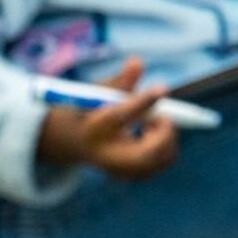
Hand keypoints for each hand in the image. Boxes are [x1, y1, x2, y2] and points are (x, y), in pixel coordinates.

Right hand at [36, 57, 178, 179]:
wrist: (72, 142)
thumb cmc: (89, 110)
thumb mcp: (97, 92)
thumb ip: (120, 81)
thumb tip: (138, 61)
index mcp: (94, 128)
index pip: (121, 115)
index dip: (144, 101)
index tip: (163, 88)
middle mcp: (105, 154)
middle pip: (145, 154)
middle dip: (163, 134)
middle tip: (163, 117)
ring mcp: (118, 170)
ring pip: (158, 159)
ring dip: (164, 137)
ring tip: (151, 123)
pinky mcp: (130, 176)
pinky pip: (160, 163)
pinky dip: (164, 146)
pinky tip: (149, 134)